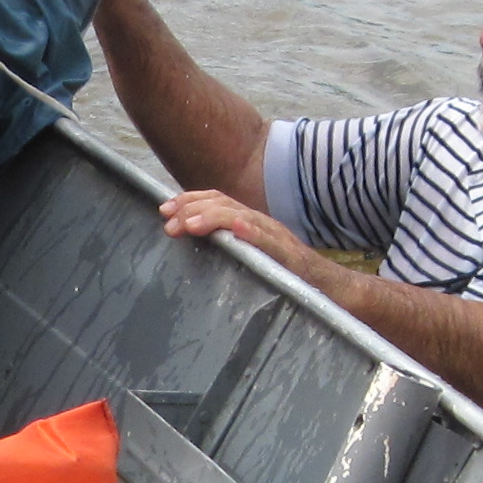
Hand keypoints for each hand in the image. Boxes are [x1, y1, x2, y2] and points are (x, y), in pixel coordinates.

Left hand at [160, 188, 306, 268]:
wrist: (318, 282)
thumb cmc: (278, 268)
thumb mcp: (244, 252)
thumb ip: (222, 243)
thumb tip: (188, 237)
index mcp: (245, 220)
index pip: (215, 200)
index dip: (189, 201)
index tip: (164, 210)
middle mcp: (257, 221)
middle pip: (222, 203)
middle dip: (192, 209)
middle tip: (169, 224)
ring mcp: (272, 234)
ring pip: (241, 216)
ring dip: (214, 217)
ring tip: (191, 224)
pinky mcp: (286, 253)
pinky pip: (268, 239)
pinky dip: (252, 232)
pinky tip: (238, 229)